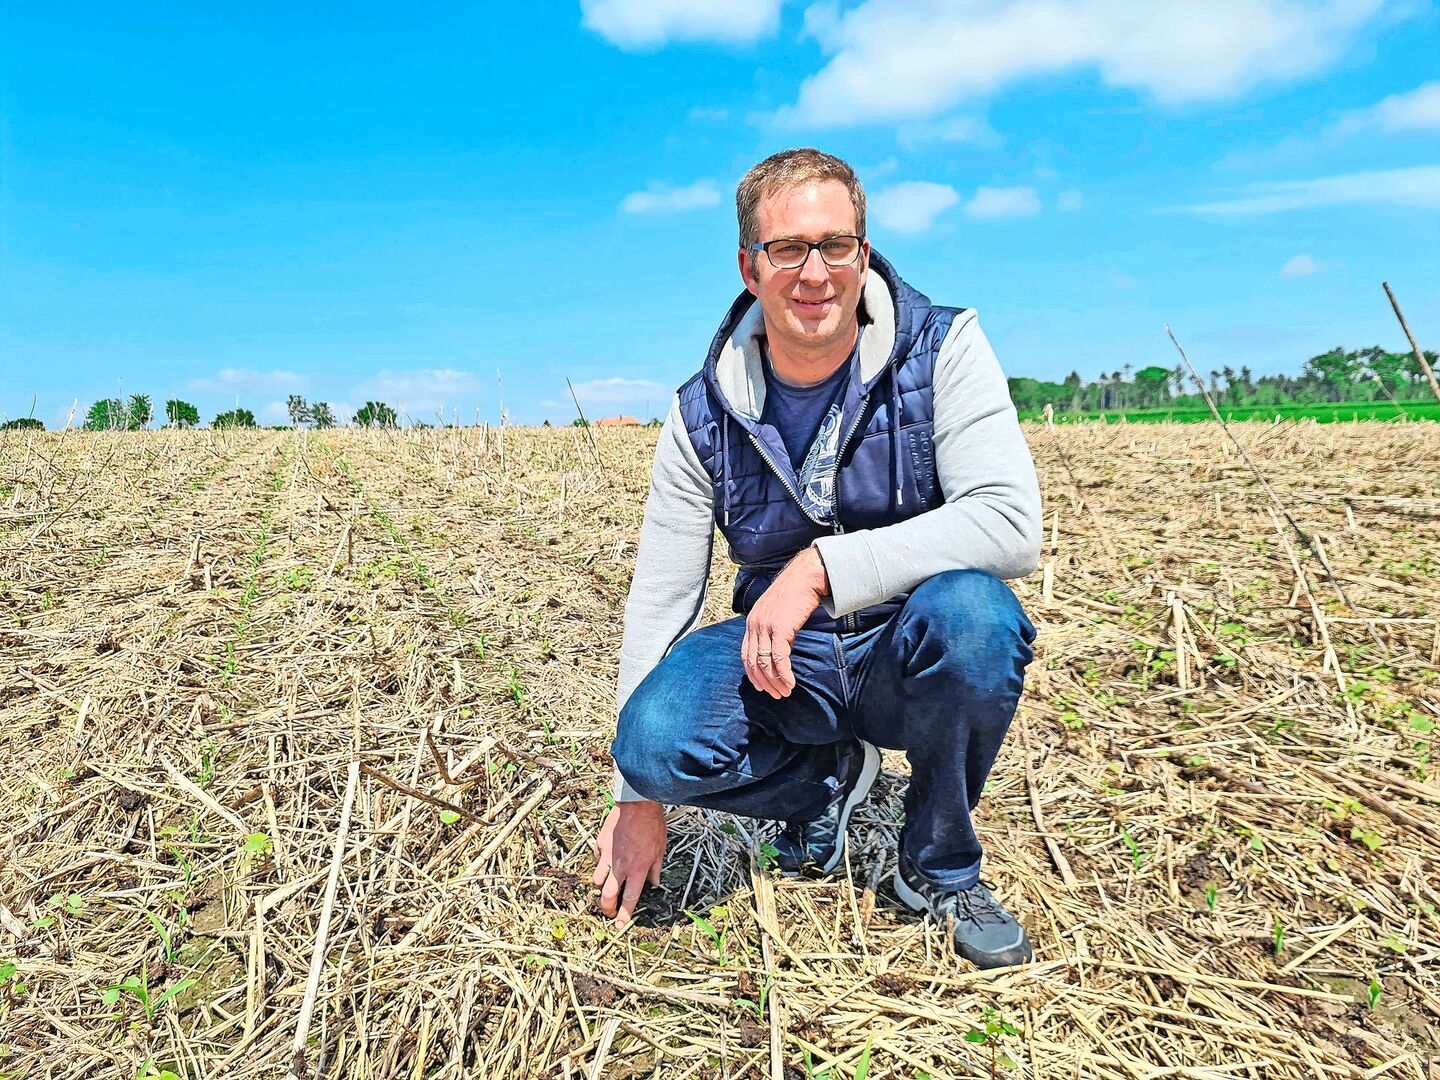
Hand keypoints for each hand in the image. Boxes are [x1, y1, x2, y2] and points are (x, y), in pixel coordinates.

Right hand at [592, 800, 665, 927]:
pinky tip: (607, 861)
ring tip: (608, 885)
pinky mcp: (600, 844)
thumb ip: (655, 870)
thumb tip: (654, 884)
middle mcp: (620, 866)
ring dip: (602, 886)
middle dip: (607, 908)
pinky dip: (600, 865)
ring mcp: (608, 855)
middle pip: (607, 896)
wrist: (637, 804)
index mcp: (638, 869)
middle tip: (609, 912)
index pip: (630, 899)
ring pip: (597, 880)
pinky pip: (597, 861)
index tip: (620, 924)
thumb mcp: (661, 849)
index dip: (624, 914)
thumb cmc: (652, 825)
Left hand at [742, 547, 828, 698]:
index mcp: (752, 622)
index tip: (761, 687)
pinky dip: (784, 674)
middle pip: (753, 662)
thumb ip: (771, 627)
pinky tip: (790, 683)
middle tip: (776, 695)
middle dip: (764, 682)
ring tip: (785, 692)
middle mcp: (755, 625)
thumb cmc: (795, 593)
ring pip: (765, 663)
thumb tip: (776, 646)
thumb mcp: (776, 611)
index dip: (752, 674)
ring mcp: (766, 626)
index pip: (745, 654)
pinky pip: (779, 658)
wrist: (805, 576)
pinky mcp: (781, 628)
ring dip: (775, 681)